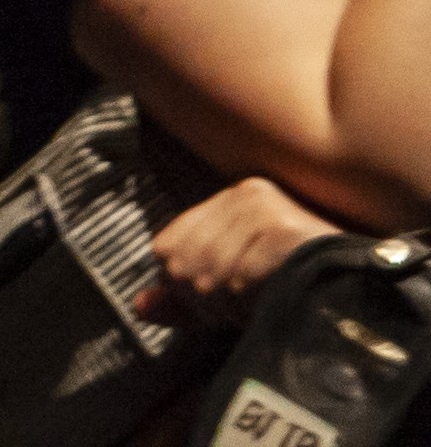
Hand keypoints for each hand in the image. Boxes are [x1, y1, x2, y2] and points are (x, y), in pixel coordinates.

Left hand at [156, 173, 344, 304]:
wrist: (366, 293)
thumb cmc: (296, 289)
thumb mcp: (233, 291)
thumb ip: (185, 297)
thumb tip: (139, 306)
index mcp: (228, 199)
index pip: (168, 245)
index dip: (185, 285)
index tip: (218, 303)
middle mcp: (244, 196)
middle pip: (181, 260)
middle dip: (205, 299)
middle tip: (241, 309)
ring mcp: (266, 210)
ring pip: (207, 273)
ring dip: (228, 305)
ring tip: (258, 306)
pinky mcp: (285, 231)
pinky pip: (240, 279)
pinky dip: (250, 302)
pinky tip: (272, 302)